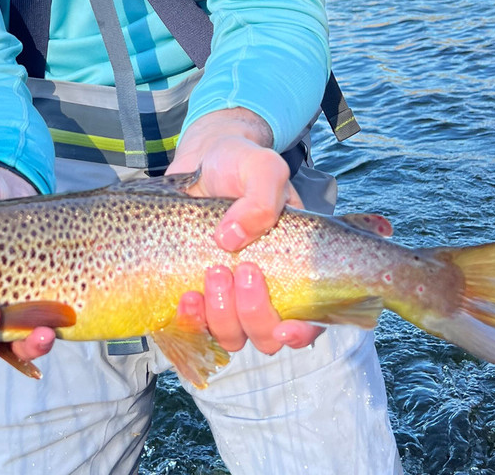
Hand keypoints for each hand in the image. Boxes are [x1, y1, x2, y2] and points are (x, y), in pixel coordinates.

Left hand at [167, 108, 323, 353]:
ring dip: (222, 315)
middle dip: (253, 312)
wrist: (200, 159)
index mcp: (294, 268)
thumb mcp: (262, 167)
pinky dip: (191, 321)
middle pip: (265, 335)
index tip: (286, 326)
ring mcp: (226, 295)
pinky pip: (192, 327)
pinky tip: (186, 297)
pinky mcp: (193, 292)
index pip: (308, 321)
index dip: (302, 334)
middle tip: (241, 269)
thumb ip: (262, 197)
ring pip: (230, 336)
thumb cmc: (240, 164)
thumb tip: (232, 238)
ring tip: (213, 273)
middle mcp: (263, 289)